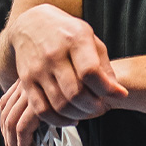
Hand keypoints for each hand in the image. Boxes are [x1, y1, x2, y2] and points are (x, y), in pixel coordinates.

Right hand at [0, 3, 126, 145]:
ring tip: (87, 111)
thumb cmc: (65, 32)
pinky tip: (70, 118)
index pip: (90, 72)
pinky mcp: (26, 82)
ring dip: (79, 114)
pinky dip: (59, 120)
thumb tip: (117, 91)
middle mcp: (53, 55)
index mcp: (74, 40)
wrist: (31, 25)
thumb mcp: (90, 38)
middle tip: (101, 106)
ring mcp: (37, 69)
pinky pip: (41, 110)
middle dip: (93, 106)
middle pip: (75, 93)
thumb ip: (103, 65)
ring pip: (59, 104)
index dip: (107, 89)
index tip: (119, 94)